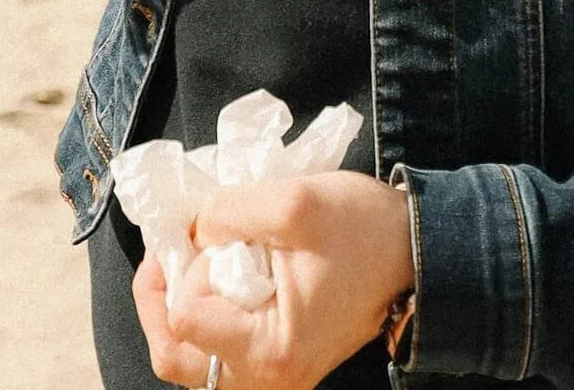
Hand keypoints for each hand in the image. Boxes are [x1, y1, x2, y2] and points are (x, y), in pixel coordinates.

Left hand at [132, 170, 414, 389]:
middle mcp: (270, 379)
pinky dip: (206, 317)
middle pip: (177, 359)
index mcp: (271, 349)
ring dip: (181, 309)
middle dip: (159, 300)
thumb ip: (228, 212)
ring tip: (193, 261)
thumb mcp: (294, 201)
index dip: (180, 271)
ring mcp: (276, 377)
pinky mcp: (281, 363)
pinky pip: (219, 355)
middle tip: (168, 251)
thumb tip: (189, 230)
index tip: (193, 230)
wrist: (413, 252)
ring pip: (194, 362)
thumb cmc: (362, 228)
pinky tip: (217, 276)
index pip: (186, 320)